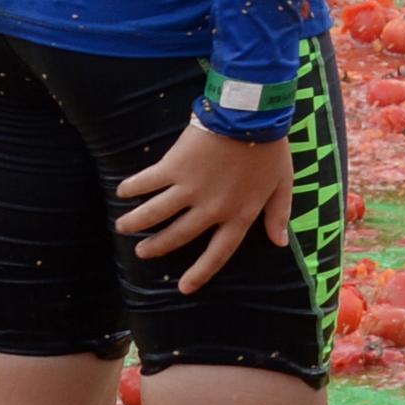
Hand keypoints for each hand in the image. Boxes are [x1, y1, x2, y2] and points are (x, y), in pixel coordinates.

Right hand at [114, 120, 295, 295]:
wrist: (250, 116)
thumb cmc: (270, 148)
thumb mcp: (282, 184)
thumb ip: (279, 214)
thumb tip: (279, 243)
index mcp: (239, 214)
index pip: (219, 252)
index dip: (201, 272)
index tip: (184, 288)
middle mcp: (211, 208)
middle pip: (178, 236)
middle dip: (156, 247)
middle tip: (141, 250)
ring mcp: (189, 189)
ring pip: (155, 214)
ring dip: (135, 222)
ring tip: (122, 226)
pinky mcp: (173, 167)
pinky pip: (147, 182)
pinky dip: (132, 188)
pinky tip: (122, 191)